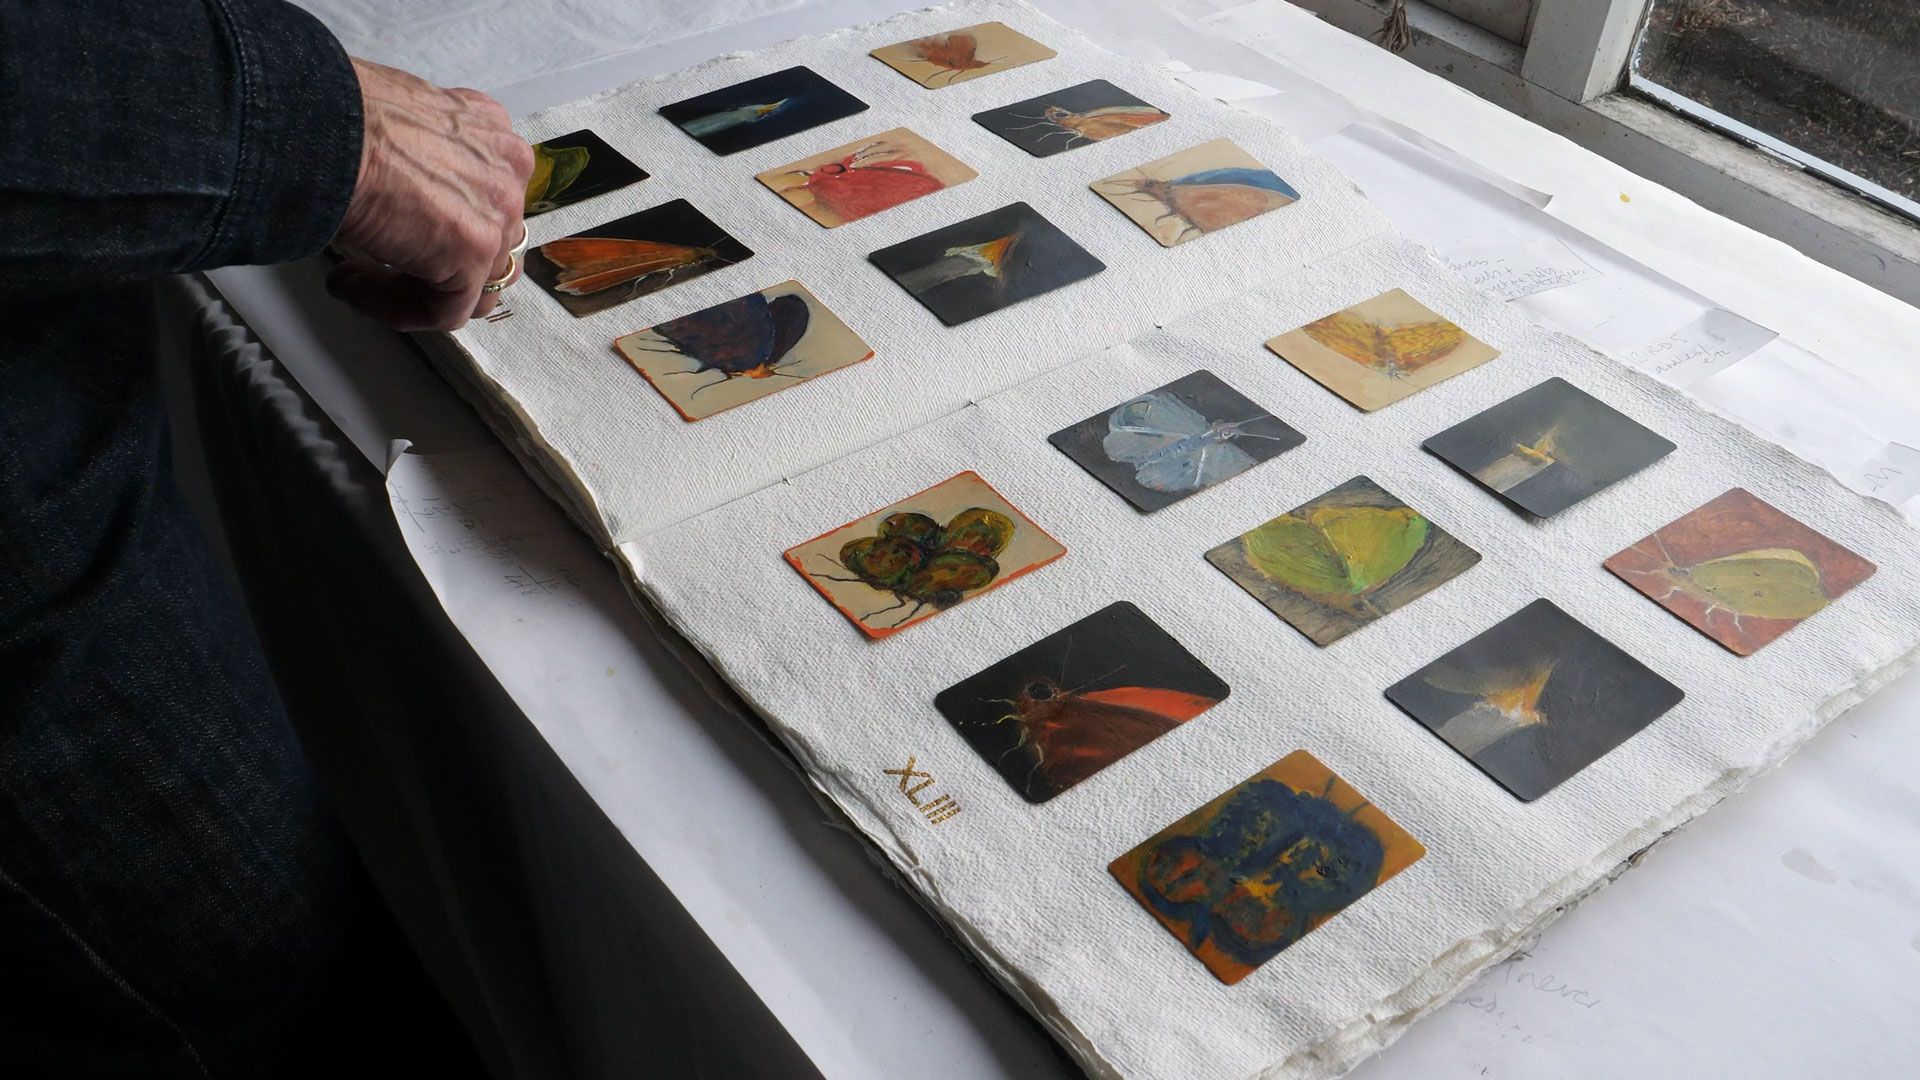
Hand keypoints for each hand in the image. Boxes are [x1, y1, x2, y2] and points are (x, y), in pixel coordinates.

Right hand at [327, 58, 533, 330]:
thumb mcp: (398, 119)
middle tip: (381, 262)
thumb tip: (399, 181)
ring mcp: (497, 216)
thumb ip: (420, 151)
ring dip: (416, 290)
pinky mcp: (473, 256)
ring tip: (359, 278)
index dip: (441, 222)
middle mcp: (507, 172)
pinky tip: (351, 285)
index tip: (395, 226)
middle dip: (437, 262)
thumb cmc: (339, 114)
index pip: (485, 198)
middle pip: (488, 243)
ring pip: (472, 283)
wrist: (326, 127)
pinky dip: (397, 309)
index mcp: (491, 132)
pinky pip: (444, 311)